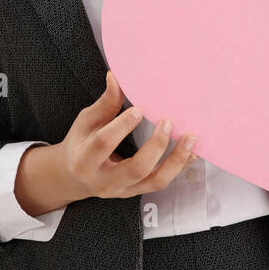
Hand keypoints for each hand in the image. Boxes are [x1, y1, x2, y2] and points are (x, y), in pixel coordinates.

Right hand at [58, 70, 197, 198]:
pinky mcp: (137, 192)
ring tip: (191, 139)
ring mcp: (123, 190)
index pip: (104, 144)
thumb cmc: (81, 145)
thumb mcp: (85, 123)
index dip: (122, 126)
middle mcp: (105, 181)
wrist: (77, 179)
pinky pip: (162, 181)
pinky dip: (180, 166)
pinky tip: (192, 151)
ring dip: (176, 160)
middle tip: (168, 122)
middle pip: (136, 168)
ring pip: (155, 181)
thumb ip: (104, 104)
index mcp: (84, 161)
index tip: (139, 109)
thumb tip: (115, 77)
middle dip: (156, 145)